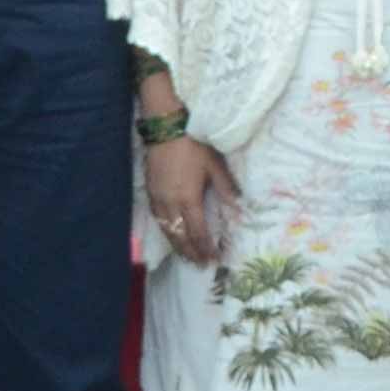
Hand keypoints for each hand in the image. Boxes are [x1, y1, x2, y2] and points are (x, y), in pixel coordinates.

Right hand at [144, 133, 237, 263]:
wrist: (165, 125)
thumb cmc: (193, 143)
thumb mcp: (214, 165)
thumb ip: (226, 189)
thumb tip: (239, 210)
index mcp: (188, 198)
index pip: (198, 232)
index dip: (205, 248)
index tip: (214, 259)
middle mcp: (170, 203)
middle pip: (179, 236)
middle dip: (191, 252)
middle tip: (201, 265)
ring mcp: (157, 198)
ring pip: (166, 230)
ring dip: (177, 245)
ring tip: (187, 256)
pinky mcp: (150, 191)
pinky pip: (157, 219)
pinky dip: (166, 231)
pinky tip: (171, 234)